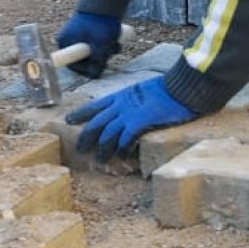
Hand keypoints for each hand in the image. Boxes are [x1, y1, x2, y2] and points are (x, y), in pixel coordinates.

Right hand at [56, 12, 121, 77]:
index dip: (87, 69)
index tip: (99, 68)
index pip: (73, 65)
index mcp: (65, 43)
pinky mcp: (90, 30)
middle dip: (100, 58)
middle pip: (85, 59)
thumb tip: (94, 75)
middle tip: (110, 54)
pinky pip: (97, 43)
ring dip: (106, 51)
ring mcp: (80, 34)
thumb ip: (97, 63)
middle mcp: (69, 39)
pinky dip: (106, 44)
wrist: (106, 1)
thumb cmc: (99, 24)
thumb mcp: (99, 47)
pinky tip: (115, 40)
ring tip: (116, 44)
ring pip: (93, 51)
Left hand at [65, 76, 197, 160]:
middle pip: (96, 122)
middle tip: (80, 148)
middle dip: (86, 136)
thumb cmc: (168, 87)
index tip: (69, 120)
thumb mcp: (144, 89)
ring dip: (103, 148)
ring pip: (107, 134)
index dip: (81, 113)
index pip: (95, 105)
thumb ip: (135, 99)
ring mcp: (129, 113)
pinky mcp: (139, 122)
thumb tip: (134, 108)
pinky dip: (122, 149)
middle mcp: (121, 104)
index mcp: (120, 95)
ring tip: (99, 160)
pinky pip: (125, 139)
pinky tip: (121, 156)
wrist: (179, 87)